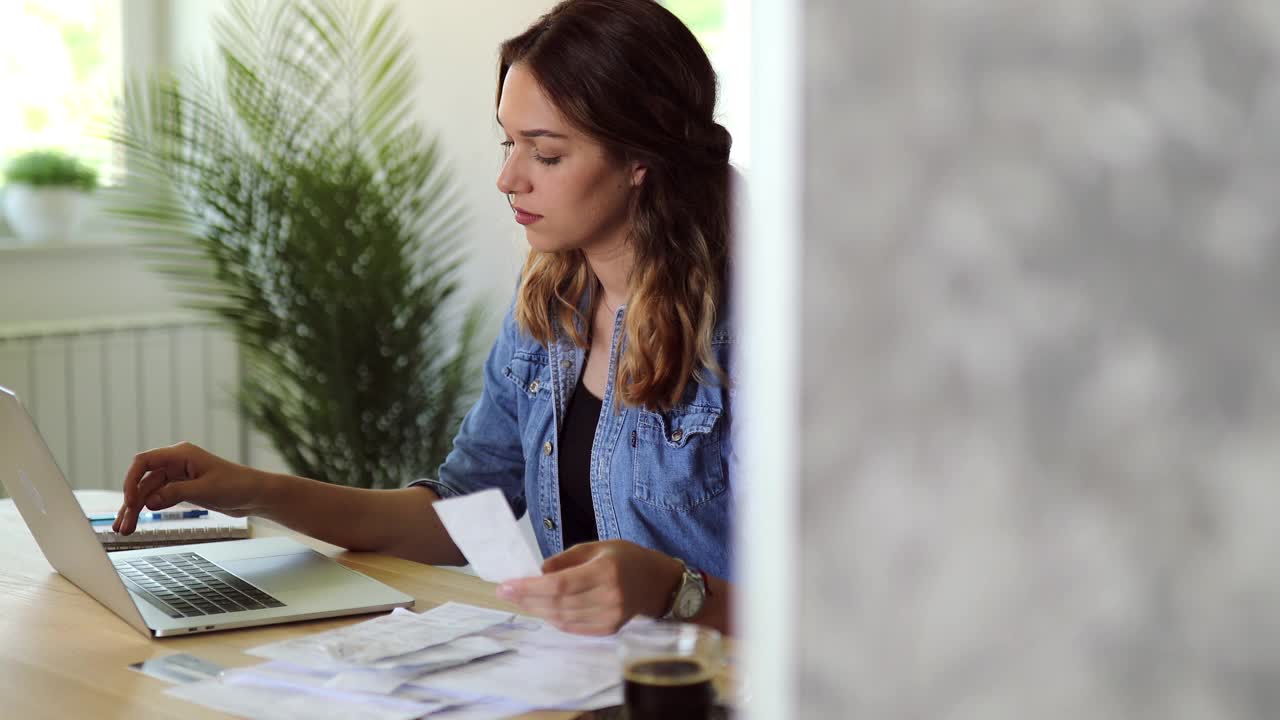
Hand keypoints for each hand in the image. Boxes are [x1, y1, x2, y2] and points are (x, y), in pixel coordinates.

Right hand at [113, 441, 264, 534]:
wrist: (255, 494)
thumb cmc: (237, 485)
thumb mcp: (206, 490)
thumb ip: (177, 493)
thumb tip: (150, 502)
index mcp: (181, 454)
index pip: (144, 461)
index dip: (131, 480)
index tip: (130, 500)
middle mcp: (176, 463)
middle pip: (143, 480)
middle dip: (131, 502)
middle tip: (123, 525)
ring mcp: (178, 476)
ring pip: (148, 492)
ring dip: (136, 510)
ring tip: (125, 530)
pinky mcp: (182, 489)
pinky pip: (158, 498)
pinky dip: (148, 510)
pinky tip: (136, 522)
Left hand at [495, 540, 682, 635]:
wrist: (655, 581)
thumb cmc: (623, 558)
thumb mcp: (594, 547)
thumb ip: (564, 560)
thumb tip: (535, 573)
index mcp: (605, 570)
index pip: (559, 584)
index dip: (529, 588)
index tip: (505, 586)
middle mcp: (609, 596)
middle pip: (557, 603)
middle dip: (526, 599)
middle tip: (506, 591)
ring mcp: (610, 616)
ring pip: (562, 618)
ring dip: (537, 609)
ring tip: (523, 598)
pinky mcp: (609, 629)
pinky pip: (573, 627)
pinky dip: (554, 619)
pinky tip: (544, 608)